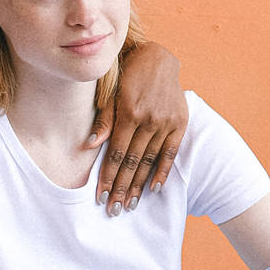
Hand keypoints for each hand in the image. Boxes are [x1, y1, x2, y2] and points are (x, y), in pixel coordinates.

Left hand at [88, 42, 187, 214]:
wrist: (158, 58)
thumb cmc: (127, 75)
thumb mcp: (111, 92)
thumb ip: (104, 120)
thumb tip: (90, 145)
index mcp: (129, 112)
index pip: (116, 153)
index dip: (108, 176)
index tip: (101, 196)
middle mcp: (148, 119)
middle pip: (132, 161)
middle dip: (121, 188)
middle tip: (113, 210)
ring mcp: (166, 122)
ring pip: (149, 161)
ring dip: (139, 185)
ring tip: (130, 205)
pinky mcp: (179, 122)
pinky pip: (170, 152)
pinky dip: (163, 171)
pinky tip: (154, 189)